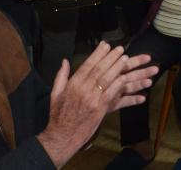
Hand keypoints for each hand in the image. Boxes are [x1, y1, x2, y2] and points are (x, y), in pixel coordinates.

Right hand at [37, 42, 156, 167]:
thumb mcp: (55, 93)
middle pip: (99, 69)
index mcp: (72, 84)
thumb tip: (65, 61)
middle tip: (120, 49)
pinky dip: (118, 85)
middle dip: (111, 57)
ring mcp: (92, 99)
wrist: (62, 135)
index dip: (98, 54)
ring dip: (117, 68)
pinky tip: (125, 77)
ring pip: (107, 79)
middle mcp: (82, 89)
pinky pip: (111, 94)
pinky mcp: (99, 109)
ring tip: (125, 59)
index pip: (87, 65)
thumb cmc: (58, 115)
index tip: (106, 45)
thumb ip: (61, 76)